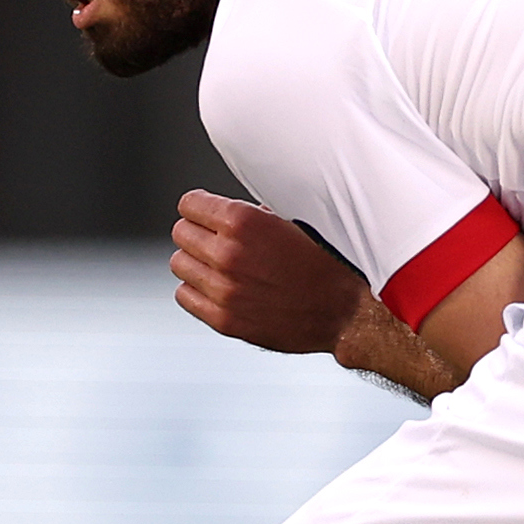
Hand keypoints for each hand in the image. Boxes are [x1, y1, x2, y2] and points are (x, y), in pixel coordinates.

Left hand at [170, 188, 368, 356]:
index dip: (199, 208)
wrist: (345, 311)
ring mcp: (223, 289)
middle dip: (197, 232)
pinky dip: (196, 289)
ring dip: (195, 261)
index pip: (189, 205)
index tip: (206, 214)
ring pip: (178, 263)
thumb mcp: (293, 220)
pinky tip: (217, 287)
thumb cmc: (326, 264)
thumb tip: (227, 209)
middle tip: (215, 240)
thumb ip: (253, 213)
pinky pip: (185, 295)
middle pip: (180, 232)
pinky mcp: (223, 319)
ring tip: (217, 264)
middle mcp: (228, 254)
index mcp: (243, 222)